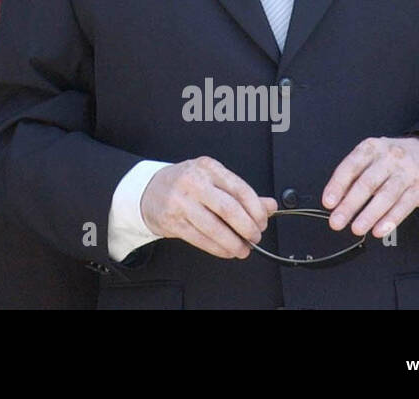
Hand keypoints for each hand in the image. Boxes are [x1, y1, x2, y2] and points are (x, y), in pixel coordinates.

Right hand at [140, 156, 277, 258]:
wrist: (149, 190)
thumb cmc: (185, 184)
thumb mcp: (213, 180)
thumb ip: (242, 193)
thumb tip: (270, 206)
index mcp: (208, 168)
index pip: (240, 189)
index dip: (256, 210)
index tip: (263, 222)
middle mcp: (193, 182)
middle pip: (229, 209)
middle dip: (247, 228)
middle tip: (255, 237)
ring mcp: (181, 202)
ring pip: (215, 228)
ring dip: (234, 243)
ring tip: (242, 249)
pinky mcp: (172, 221)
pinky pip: (201, 239)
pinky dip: (218, 249)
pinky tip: (226, 250)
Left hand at [323, 135, 418, 238]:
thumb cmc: (393, 159)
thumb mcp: (372, 158)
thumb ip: (355, 175)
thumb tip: (337, 199)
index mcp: (371, 148)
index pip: (350, 167)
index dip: (337, 186)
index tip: (328, 203)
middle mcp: (389, 158)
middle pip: (366, 184)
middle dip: (349, 205)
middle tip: (337, 221)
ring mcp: (406, 173)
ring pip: (385, 196)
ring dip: (369, 215)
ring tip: (356, 228)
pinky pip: (403, 206)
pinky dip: (390, 220)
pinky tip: (379, 230)